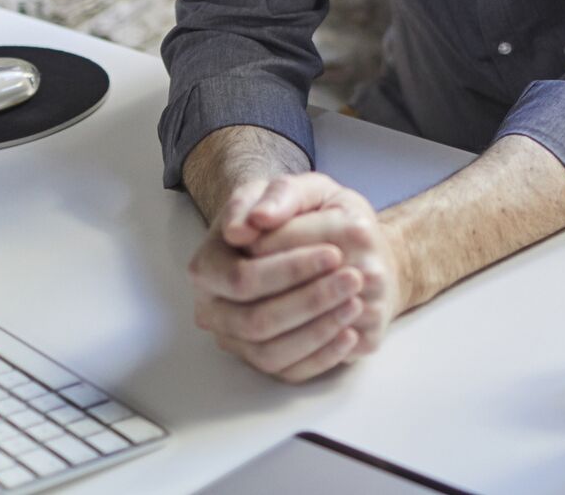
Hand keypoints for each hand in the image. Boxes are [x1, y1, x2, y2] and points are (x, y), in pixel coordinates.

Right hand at [187, 172, 379, 381]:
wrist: (322, 242)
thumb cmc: (302, 216)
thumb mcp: (297, 191)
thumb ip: (278, 195)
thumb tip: (256, 220)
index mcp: (208, 264)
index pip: (241, 278)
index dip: (289, 269)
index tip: (334, 252)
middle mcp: (213, 308)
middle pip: (255, 321)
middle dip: (309, 301)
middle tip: (353, 278)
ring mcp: (236, 340)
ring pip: (270, 353)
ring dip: (317, 330)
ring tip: (356, 303)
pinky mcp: (264, 361)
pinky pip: (288, 372)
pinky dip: (322, 356)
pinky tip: (350, 332)